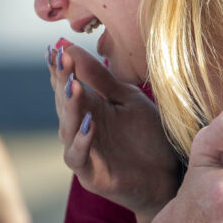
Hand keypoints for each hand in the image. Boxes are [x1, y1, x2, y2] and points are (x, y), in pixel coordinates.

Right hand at [47, 41, 180, 222]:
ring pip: (67, 128)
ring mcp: (83, 151)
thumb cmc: (147, 135)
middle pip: (64, 103)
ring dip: (70, 107)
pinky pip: (78, 156)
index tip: (56, 48)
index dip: (60, 68)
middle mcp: (80, 128)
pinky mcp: (91, 174)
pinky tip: (90, 124)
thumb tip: (72, 48)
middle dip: (62, 81)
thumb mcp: (128, 99)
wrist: (167, 173)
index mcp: (89, 107)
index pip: (67, 85)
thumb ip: (103, 79)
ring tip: (73, 86)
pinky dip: (82, 141)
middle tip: (62, 60)